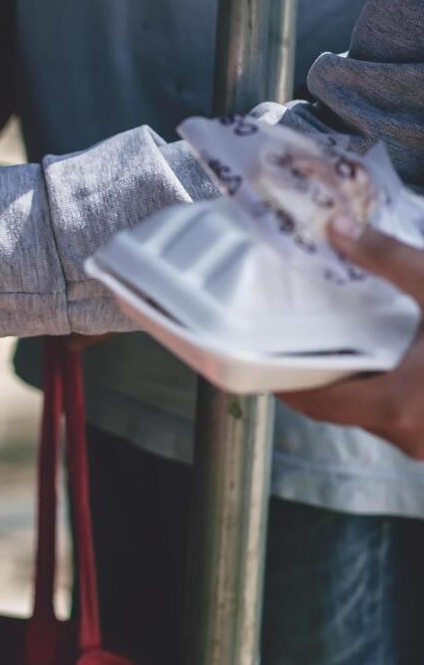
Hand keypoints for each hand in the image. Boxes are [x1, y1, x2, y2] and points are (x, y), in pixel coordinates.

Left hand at [282, 215, 423, 457]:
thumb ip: (389, 259)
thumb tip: (338, 229)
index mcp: (400, 405)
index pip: (316, 403)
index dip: (282, 381)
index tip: (256, 356)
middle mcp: (412, 435)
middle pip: (339, 411)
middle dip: (313, 378)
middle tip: (288, 341)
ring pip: (372, 416)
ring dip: (352, 385)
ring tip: (331, 344)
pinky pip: (401, 417)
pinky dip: (384, 391)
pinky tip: (383, 358)